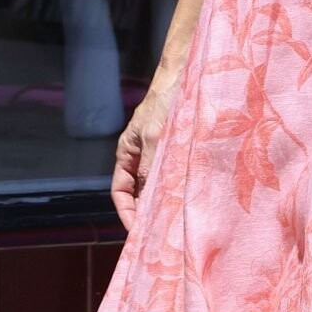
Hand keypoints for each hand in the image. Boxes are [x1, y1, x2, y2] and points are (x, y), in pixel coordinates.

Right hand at [111, 74, 181, 230]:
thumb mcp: (155, 137)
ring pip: (159, 187)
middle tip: (160, 235)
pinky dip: (180, 189)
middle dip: (147, 213)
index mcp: (127, 154)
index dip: (127, 213)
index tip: (138, 231)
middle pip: (140, 193)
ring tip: (176, 222)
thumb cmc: (164, 102)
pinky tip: (191, 200)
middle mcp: (142, 158)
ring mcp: (160, 155)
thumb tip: (148, 200)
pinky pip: (175, 176)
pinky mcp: (178, 152)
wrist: (186, 76)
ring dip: (165, 203)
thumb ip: (150, 168)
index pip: (120, 192)